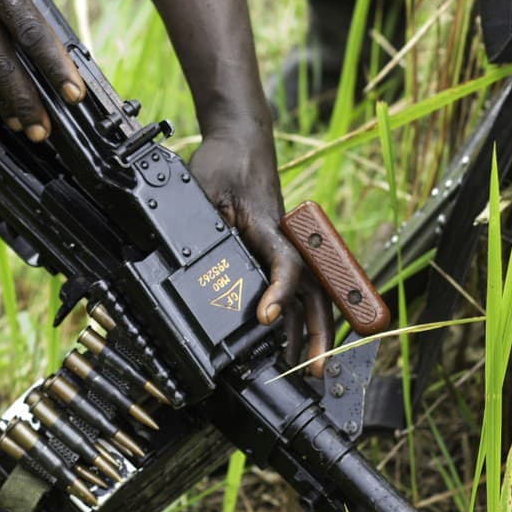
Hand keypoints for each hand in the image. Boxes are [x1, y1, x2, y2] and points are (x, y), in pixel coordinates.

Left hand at [188, 127, 333, 375]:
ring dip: (312, 331)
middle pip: (314, 291)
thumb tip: (194, 264)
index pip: (286, 265)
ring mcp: (286, 247)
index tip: (264, 318)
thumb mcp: (204, 190)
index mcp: (268, 227)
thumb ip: (205, 226)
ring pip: (309, 294)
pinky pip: (297, 288)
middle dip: (318, 333)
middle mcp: (285, 240)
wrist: (240, 142)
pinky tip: (291, 342)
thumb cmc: (224, 163)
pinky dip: (299, 317)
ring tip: (311, 368)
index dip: (277, 294)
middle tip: (316, 370)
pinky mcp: (279, 251)